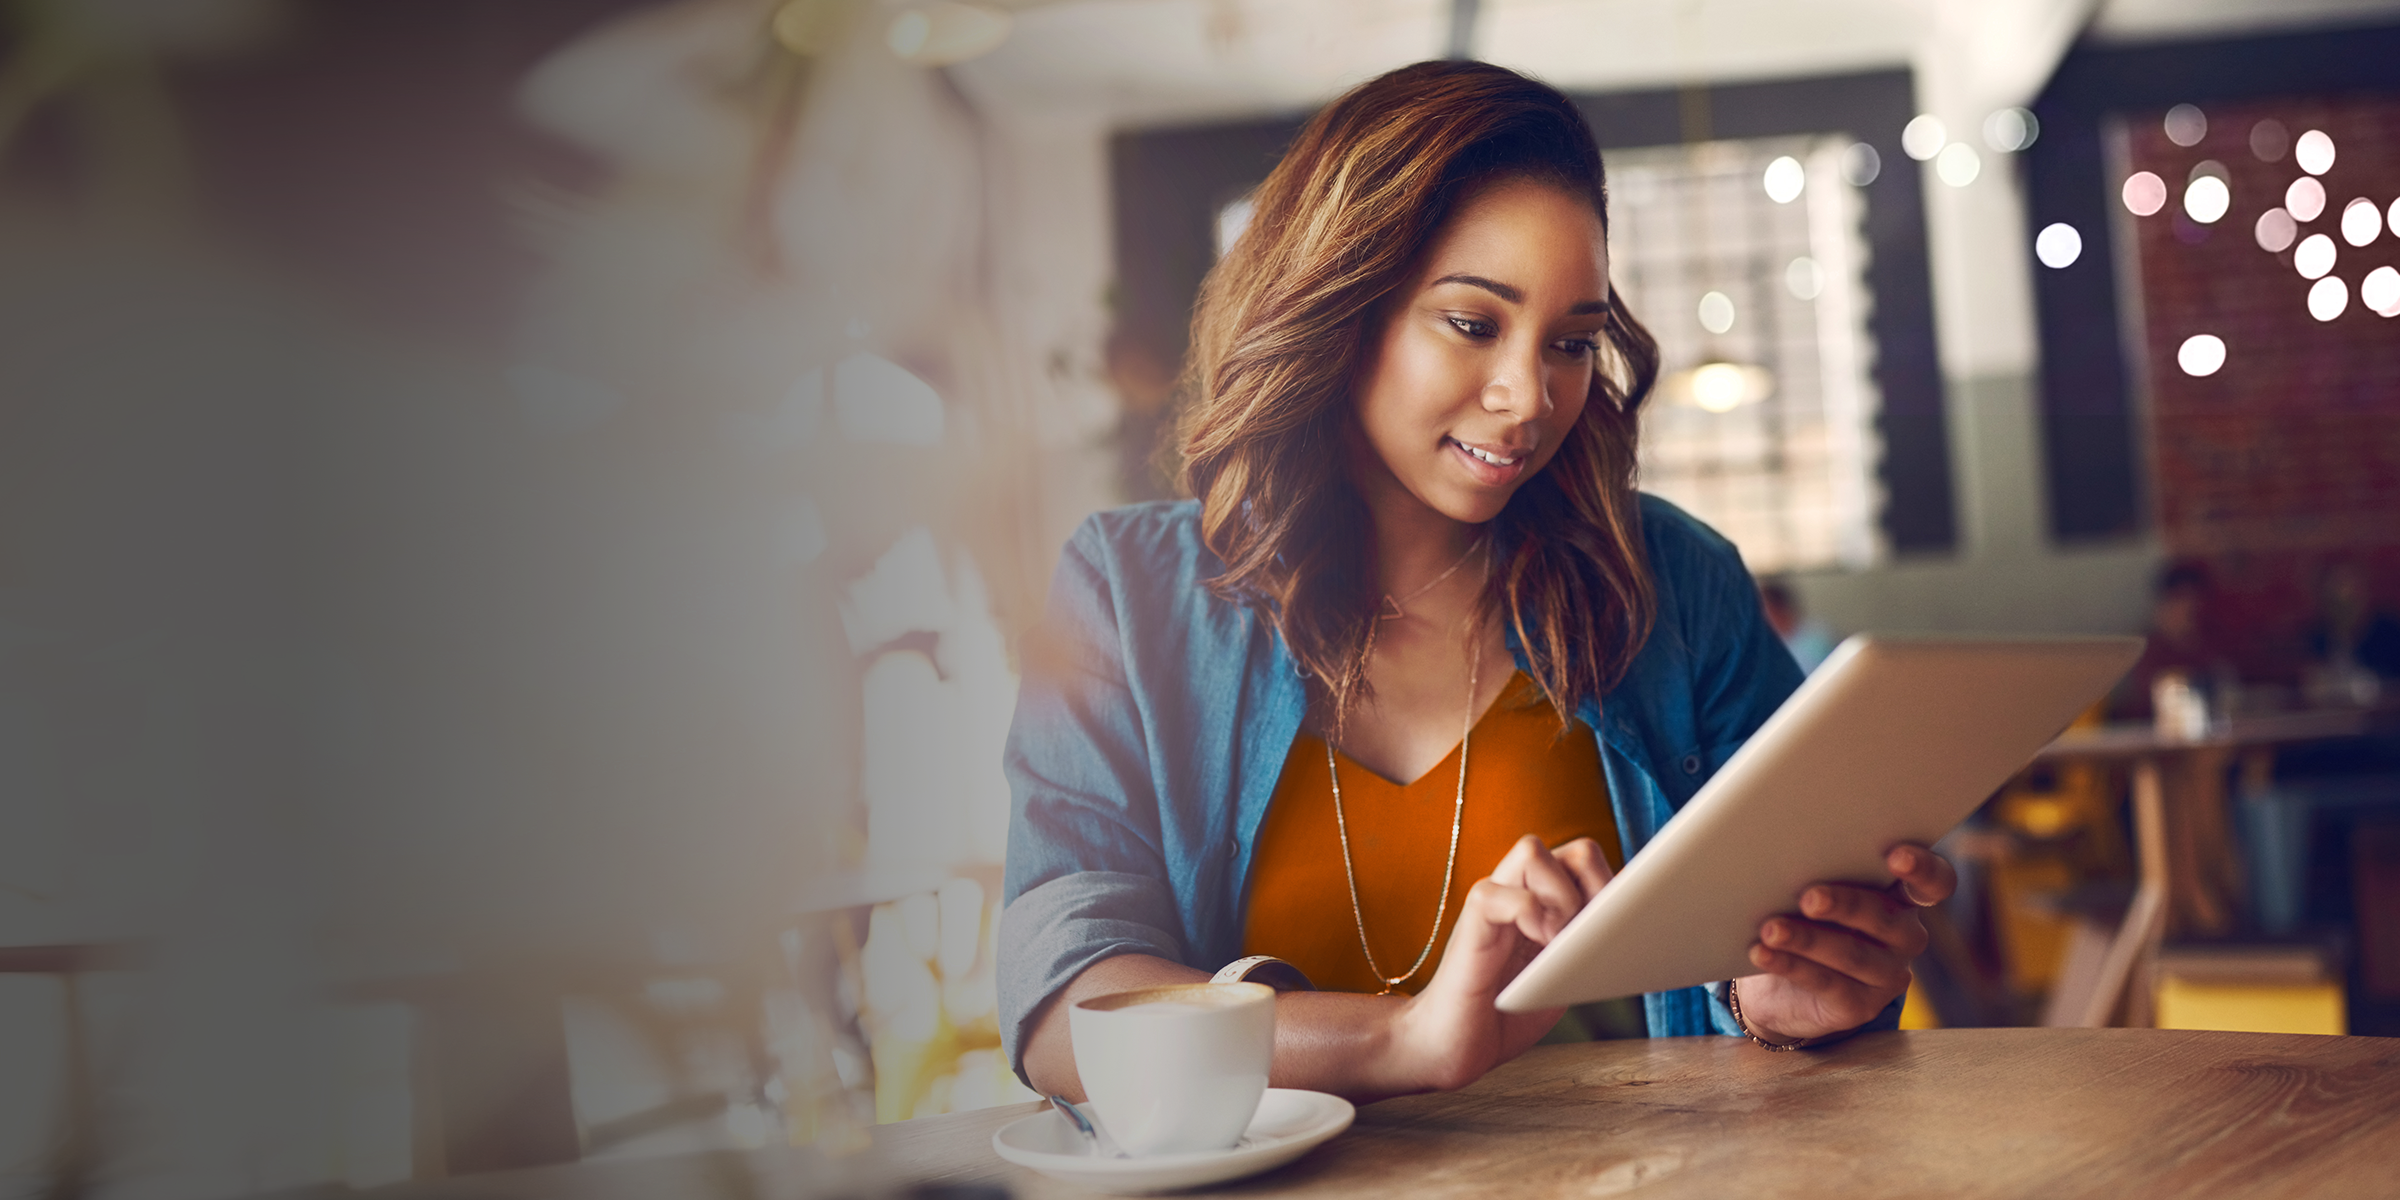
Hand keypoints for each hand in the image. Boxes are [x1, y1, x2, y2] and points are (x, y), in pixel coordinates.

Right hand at [1387, 834, 1610, 1090]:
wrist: (1451, 1045)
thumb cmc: (1506, 1013)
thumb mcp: (1562, 977)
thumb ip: (1585, 946)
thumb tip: (1636, 932)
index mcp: (1548, 900)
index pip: (1593, 863)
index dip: (1617, 891)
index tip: (1623, 932)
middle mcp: (1520, 889)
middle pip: (1577, 849)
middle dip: (1600, 889)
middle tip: (1592, 937)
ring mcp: (1493, 900)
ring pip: (1532, 851)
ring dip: (1562, 898)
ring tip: (1561, 942)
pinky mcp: (1471, 921)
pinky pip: (1499, 893)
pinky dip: (1529, 914)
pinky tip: (1540, 946)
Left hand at [1730, 842, 1956, 1042]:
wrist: (1777, 988)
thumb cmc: (1801, 920)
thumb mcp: (1812, 893)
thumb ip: (1818, 872)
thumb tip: (1783, 851)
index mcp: (1901, 897)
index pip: (1934, 882)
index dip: (1922, 868)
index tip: (1895, 857)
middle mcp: (1905, 936)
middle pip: (1884, 917)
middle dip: (1845, 904)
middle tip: (1809, 897)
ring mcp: (1888, 975)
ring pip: (1852, 954)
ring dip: (1808, 939)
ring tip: (1771, 929)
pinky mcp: (1860, 1006)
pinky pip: (1826, 983)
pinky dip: (1791, 965)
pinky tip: (1763, 953)